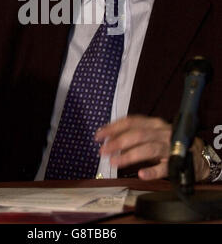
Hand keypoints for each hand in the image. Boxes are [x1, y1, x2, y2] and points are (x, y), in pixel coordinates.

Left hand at [95, 115, 209, 181]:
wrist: (196, 153)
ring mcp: (169, 147)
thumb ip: (132, 134)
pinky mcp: (177, 163)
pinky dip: (152, 171)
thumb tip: (108, 138)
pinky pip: (164, 168)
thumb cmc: (167, 142)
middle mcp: (161, 132)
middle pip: (137, 134)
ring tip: (114, 161)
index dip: (113, 127)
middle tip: (103, 151)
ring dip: (129, 155)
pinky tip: (141, 174)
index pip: (131, 121)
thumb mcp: (151, 133)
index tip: (99, 135)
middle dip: (117, 142)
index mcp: (153, 123)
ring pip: (148, 149)